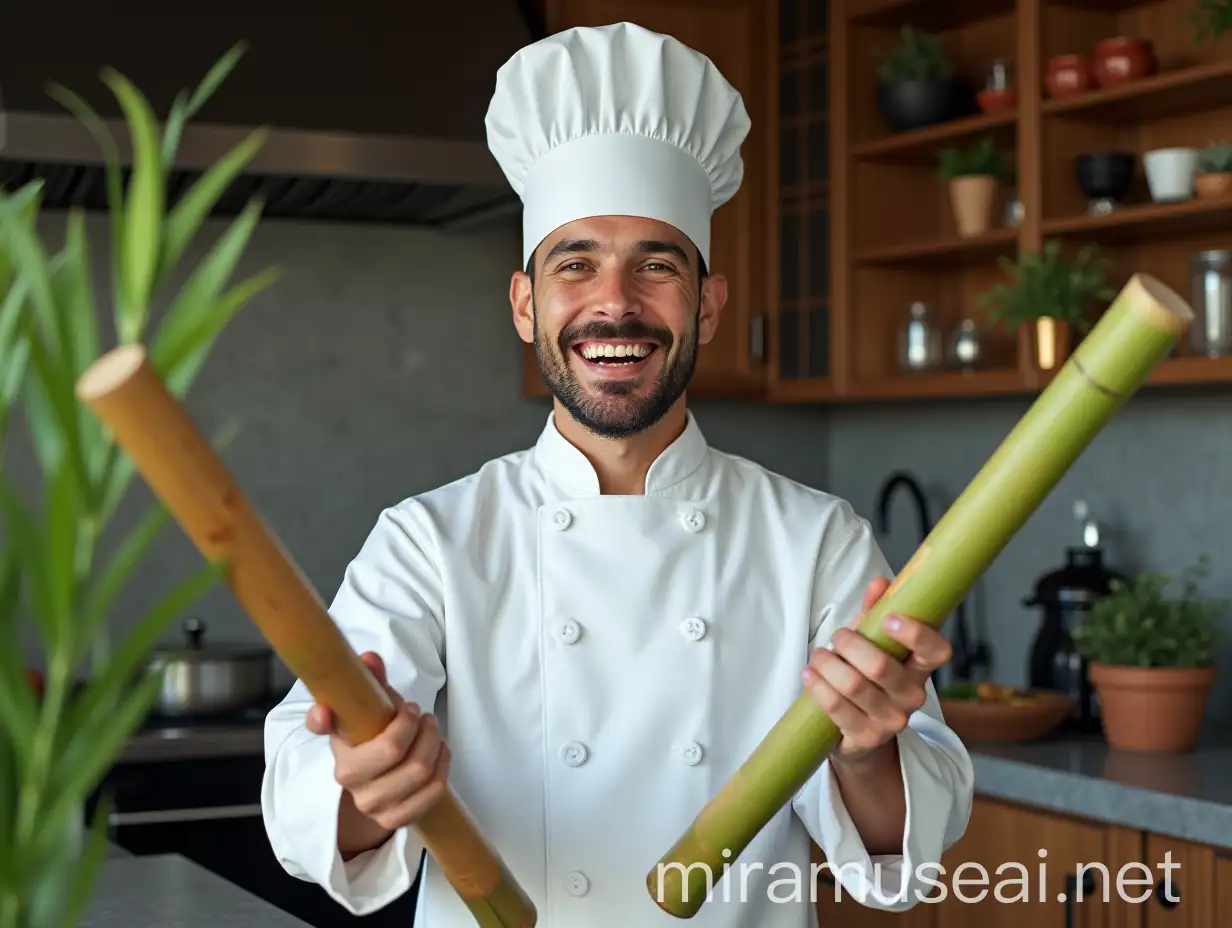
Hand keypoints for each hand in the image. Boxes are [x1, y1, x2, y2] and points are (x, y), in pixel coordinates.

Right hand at [306, 651, 450, 833]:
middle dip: (419, 726)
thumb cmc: (370, 737)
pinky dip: (443, 767)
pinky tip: (439, 752)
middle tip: (423, 715)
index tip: (407, 707)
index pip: (354, 743)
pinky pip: (432, 793)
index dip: (378, 720)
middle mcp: (352, 786)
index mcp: (340, 755)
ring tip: (432, 730)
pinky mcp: (397, 820)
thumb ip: (366, 680)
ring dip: (434, 743)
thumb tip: (370, 659)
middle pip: (396, 752)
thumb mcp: (365, 709)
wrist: (374, 781)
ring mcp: (375, 807)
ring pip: (419, 772)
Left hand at [801, 576, 950, 763]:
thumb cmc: (866, 676)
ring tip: (819, 656)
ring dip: (827, 663)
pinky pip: (835, 706)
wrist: (858, 732)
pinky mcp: (865, 737)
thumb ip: (875, 613)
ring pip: (853, 685)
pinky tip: (809, 674)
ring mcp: (890, 721)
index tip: (889, 619)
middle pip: (880, 666)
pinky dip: (817, 685)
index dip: (916, 634)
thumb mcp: (872, 642)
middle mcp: (912, 697)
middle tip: (837, 637)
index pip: (937, 651)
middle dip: (849, 645)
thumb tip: (880, 583)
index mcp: (920, 669)